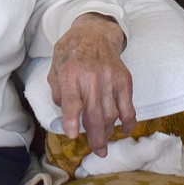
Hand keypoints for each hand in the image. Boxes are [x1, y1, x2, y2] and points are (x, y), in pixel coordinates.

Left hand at [47, 12, 135, 156]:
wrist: (95, 33)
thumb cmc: (72, 51)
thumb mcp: (55, 64)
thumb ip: (56, 88)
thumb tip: (62, 110)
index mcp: (70, 72)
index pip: (71, 99)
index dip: (72, 119)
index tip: (73, 135)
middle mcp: (91, 76)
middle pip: (94, 112)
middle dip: (96, 136)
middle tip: (97, 151)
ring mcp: (110, 78)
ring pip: (111, 112)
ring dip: (109, 131)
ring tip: (104, 143)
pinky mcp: (124, 80)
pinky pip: (128, 106)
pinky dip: (128, 121)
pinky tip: (124, 130)